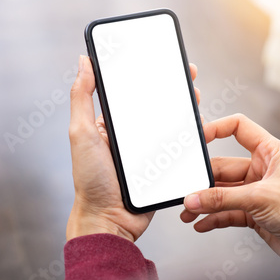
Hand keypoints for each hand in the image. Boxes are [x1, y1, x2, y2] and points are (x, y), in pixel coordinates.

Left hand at [67, 55, 200, 241]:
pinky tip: (198, 126)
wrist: (110, 220)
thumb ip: (82, 98)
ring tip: (195, 98)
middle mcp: (131, 136)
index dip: (148, 74)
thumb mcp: (81, 134)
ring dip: (185, 110)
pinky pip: (178, 148)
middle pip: (157, 106)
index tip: (162, 59)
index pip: (132, 92)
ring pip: (172, 125)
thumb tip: (83, 62)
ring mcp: (148, 152)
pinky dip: (189, 136)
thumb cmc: (90, 180)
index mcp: (111, 124)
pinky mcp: (162, 167)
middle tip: (187, 75)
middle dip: (174, 88)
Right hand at [180, 114, 279, 264]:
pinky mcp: (252, 211)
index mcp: (270, 152)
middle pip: (223, 167)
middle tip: (188, 191)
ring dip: (205, 202)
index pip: (239, 128)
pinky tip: (201, 223)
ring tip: (189, 211)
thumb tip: (195, 198)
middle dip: (204, 181)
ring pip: (222, 192)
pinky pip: (226, 210)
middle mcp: (261, 169)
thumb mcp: (260, 199)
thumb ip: (223, 199)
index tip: (198, 138)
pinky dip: (213, 217)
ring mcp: (255, 190)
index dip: (217, 128)